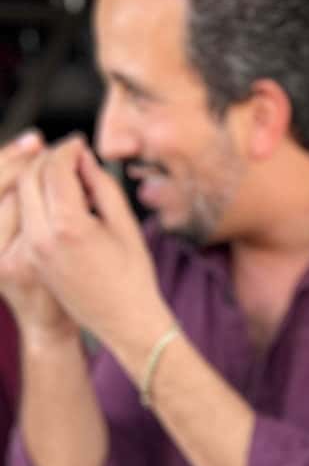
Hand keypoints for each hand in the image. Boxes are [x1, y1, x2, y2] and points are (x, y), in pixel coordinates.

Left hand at [16, 137, 172, 364]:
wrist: (124, 322)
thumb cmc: (133, 277)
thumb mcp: (124, 225)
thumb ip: (101, 186)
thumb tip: (82, 160)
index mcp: (68, 226)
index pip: (54, 169)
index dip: (67, 150)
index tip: (78, 143)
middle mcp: (41, 237)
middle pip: (29, 177)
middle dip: (46, 159)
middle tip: (68, 154)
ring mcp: (31, 249)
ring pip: (19, 195)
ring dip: (35, 176)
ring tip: (59, 173)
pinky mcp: (29, 257)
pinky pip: (22, 216)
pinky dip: (33, 198)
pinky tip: (54, 196)